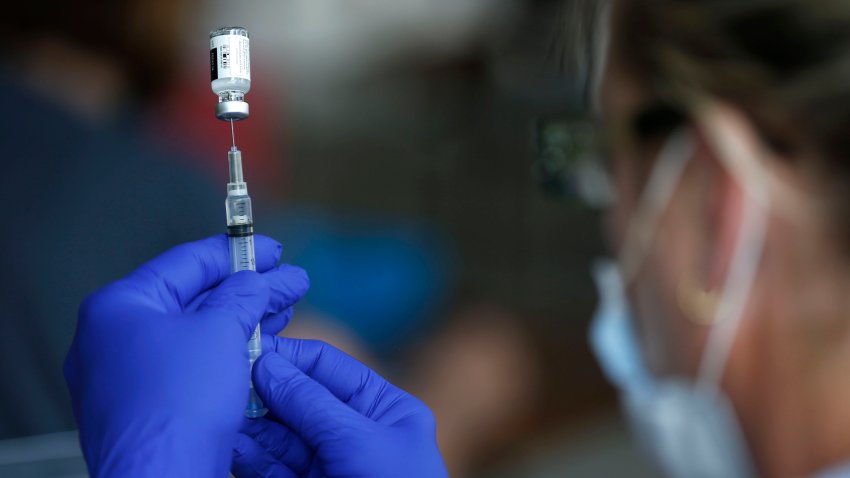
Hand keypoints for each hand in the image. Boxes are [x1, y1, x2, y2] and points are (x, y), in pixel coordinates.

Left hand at [64, 235, 309, 476]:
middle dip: (248, 291)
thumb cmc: (180, 403)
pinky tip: (261, 353)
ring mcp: (126, 379)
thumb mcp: (220, 330)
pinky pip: (190, 370)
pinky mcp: (146, 411)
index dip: (239, 252)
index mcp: (118, 307)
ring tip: (284, 315)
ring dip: (244, 324)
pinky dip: (226, 357)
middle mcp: (113, 340)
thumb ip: (242, 295)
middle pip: (192, 300)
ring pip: (195, 337)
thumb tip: (257, 282)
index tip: (275, 252)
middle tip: (290, 284)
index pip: (187, 262)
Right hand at [231, 336, 447, 477]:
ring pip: (279, 438)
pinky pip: (271, 470)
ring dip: (249, 426)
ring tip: (218, 412)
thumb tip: (267, 363)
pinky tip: (229, 445)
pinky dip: (248, 458)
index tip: (247, 348)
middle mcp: (354, 434)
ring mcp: (328, 467)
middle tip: (222, 380)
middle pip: (298, 401)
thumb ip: (311, 403)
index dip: (288, 356)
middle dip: (262, 392)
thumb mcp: (358, 441)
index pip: (328, 368)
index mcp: (382, 410)